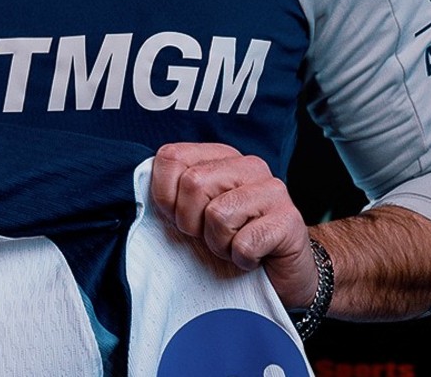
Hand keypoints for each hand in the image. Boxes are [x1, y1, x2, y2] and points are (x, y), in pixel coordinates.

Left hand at [150, 142, 316, 308]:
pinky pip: (244, 243)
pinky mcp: (289, 220)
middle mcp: (248, 165)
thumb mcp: (193, 214)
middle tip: (210, 235)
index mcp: (220, 157)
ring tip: (234, 244)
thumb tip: (141, 184)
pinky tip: (254, 257)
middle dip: (191, 222)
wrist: (279, 274)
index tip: (180, 216)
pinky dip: (242, 259)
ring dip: (218, 243)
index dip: (165, 196)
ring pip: (218, 214)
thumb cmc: (230, 240)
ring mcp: (273, 190)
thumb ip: (171, 195)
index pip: (171, 157)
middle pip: (193, 183)